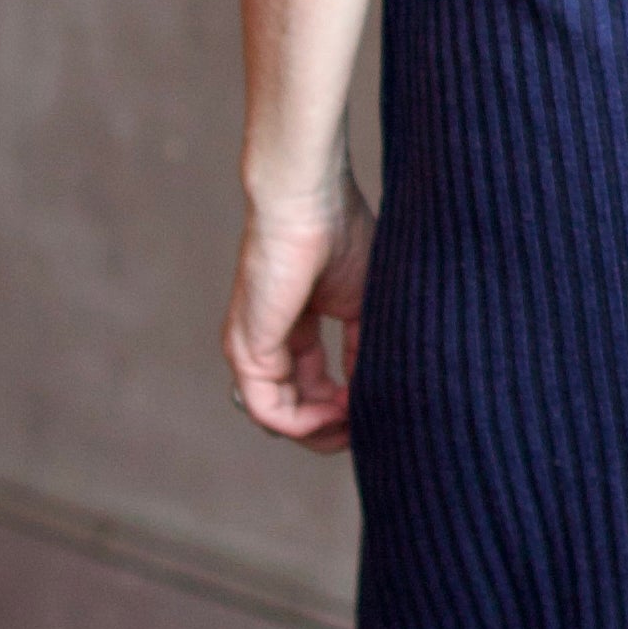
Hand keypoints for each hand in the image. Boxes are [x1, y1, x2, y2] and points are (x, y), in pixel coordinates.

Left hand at [225, 171, 375, 446]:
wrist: (307, 199)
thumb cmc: (338, 231)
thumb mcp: (363, 302)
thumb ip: (363, 350)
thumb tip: (374, 394)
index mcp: (292, 329)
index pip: (311, 389)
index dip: (347, 409)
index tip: (379, 407)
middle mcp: (266, 343)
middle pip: (294, 411)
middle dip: (333, 428)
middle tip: (369, 426)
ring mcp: (252, 348)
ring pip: (280, 418)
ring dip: (322, 430)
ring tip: (357, 419)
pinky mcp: (248, 348)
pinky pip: (270, 411)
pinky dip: (307, 423)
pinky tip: (340, 411)